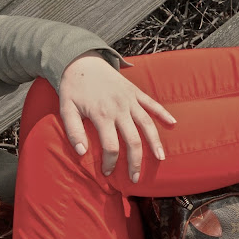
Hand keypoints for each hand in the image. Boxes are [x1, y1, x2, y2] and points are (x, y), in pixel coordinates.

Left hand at [58, 51, 175, 182]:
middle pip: (133, 140)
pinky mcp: (136, 92)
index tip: (107, 173)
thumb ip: (73, 131)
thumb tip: (81, 153)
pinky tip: (172, 123)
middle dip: (135, 162)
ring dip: (155, 143)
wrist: (82, 60)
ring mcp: (130, 100)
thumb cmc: (73, 87)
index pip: (110, 146)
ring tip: (160, 158)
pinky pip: (153, 104)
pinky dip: (163, 113)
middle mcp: (119, 109)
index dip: (110, 162)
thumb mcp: (65, 109)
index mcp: (101, 115)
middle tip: (136, 178)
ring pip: (147, 125)